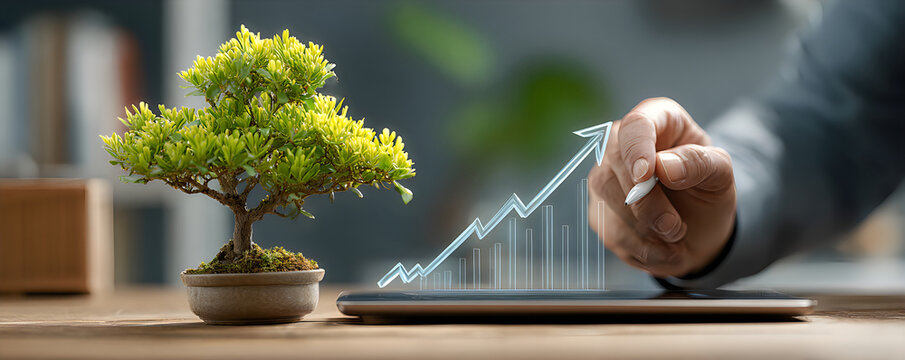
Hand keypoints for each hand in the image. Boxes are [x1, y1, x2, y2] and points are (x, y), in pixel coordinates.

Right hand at [588, 97, 735, 277]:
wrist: (700, 228)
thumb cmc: (708, 190)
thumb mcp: (720, 174)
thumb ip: (699, 163)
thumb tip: (664, 166)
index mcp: (656, 120)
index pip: (635, 125)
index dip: (637, 148)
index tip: (645, 174)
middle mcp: (621, 143)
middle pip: (615, 163)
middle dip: (645, 201)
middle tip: (675, 227)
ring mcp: (604, 176)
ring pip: (607, 197)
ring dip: (644, 228)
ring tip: (677, 237)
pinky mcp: (599, 210)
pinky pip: (610, 230)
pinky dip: (640, 248)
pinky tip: (665, 251)